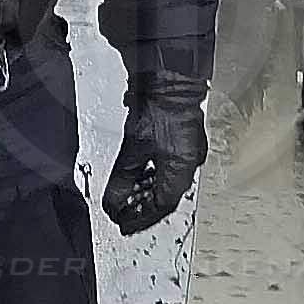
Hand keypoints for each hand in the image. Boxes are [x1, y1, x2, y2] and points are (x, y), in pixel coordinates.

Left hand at [101, 76, 207, 234]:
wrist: (171, 79)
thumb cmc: (160, 109)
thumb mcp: (134, 149)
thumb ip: (122, 179)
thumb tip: (113, 203)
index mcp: (182, 172)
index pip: (161, 207)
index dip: (141, 219)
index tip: (125, 224)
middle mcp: (190, 165)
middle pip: (166, 197)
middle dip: (144, 208)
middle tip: (124, 214)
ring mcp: (189, 152)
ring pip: (167, 183)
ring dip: (146, 192)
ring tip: (128, 197)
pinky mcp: (183, 139)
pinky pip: (168, 168)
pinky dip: (151, 176)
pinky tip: (139, 175)